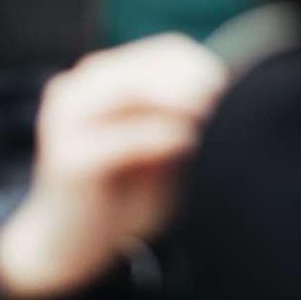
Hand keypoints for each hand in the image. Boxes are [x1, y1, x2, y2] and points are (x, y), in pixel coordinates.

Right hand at [0, 34, 229, 299]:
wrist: (69, 249)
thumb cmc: (123, 194)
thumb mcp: (158, 146)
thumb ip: (181, 114)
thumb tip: (222, 87)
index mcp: (98, 78)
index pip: (166, 50)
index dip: (206, 67)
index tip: (233, 92)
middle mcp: (76, 89)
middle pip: (151, 65)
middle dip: (196, 81)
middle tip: (225, 103)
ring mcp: (67, 120)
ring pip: (135, 89)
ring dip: (180, 101)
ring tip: (209, 119)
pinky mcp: (71, 157)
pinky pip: (131, 136)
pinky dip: (166, 137)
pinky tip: (188, 145)